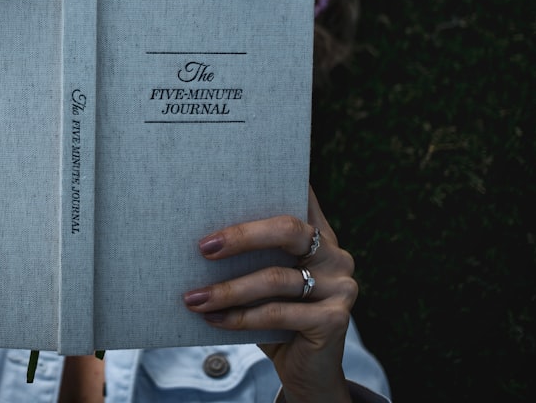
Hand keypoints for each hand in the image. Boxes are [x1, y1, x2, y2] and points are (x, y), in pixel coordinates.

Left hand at [183, 186, 356, 402]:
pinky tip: (213, 319)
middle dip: (241, 236)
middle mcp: (336, 254)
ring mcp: (341, 285)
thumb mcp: (262, 282)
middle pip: (288, 229)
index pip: (302, 197)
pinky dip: (241, 317)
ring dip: (227, 289)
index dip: (282, 177)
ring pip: (275, 278)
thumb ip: (250, 257)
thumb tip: (200, 238)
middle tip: (203, 247)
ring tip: (194, 297)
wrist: (306, 371)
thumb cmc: (275, 318)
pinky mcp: (336, 319)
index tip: (246, 164)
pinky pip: (279, 312)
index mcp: (319, 235)